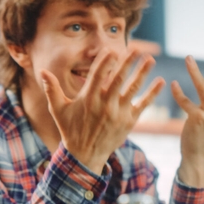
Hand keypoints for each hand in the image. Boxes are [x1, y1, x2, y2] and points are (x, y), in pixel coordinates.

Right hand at [39, 50, 164, 173]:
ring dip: (143, 73)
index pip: (97, 75)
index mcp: (88, 99)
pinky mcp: (129, 121)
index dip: (105, 61)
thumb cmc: (70, 129)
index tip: (112, 49)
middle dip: (128, 62)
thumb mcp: (58, 109)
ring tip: (151, 60)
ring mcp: (118, 113)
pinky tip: (161, 81)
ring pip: (133, 89)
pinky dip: (152, 93)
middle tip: (136, 49)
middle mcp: (104, 104)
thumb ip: (52, 89)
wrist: (84, 154)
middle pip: (118, 78)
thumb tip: (42, 71)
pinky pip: (143, 104)